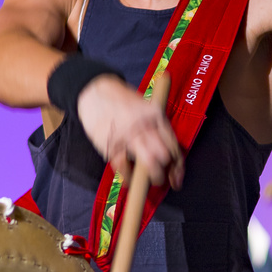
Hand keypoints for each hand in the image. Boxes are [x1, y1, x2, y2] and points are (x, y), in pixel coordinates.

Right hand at [76, 74, 183, 189]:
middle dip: (164, 171)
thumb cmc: (121, 99)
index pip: (172, 145)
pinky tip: (130, 181)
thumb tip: (167, 153)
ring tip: (150, 181)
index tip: (177, 178)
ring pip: (148, 163)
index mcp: (155, 116)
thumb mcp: (144, 106)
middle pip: (163, 155)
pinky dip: (128, 177)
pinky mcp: (110, 143)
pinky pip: (124, 166)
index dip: (177, 165)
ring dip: (152, 176)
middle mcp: (144, 126)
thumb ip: (156, 126)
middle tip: (161, 178)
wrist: (94, 90)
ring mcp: (127, 135)